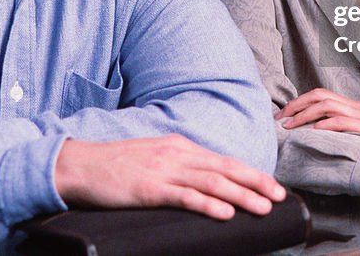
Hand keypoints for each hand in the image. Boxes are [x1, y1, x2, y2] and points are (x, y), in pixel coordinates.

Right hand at [54, 135, 285, 219]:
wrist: (79, 164)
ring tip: (263, 207)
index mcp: (179, 147)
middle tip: (280, 196)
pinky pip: (184, 197)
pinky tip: (225, 213)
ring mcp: (163, 171)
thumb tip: (205, 182)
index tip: (273, 186)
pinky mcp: (148, 189)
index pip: (223, 161)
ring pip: (211, 183)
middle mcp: (176, 155)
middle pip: (224, 169)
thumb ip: (178, 166)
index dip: (251, 173)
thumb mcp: (153, 157)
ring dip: (241, 195)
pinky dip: (207, 205)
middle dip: (256, 182)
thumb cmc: (115, 166)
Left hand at [278, 88, 359, 156]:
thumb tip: (321, 138)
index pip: (322, 95)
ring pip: (326, 105)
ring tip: (290, 126)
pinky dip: (325, 125)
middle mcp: (356, 107)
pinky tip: (313, 132)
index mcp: (354, 107)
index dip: (301, 102)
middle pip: (320, 94)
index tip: (285, 114)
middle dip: (296, 104)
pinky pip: (342, 121)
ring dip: (304, 114)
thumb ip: (345, 131)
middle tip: (280, 118)